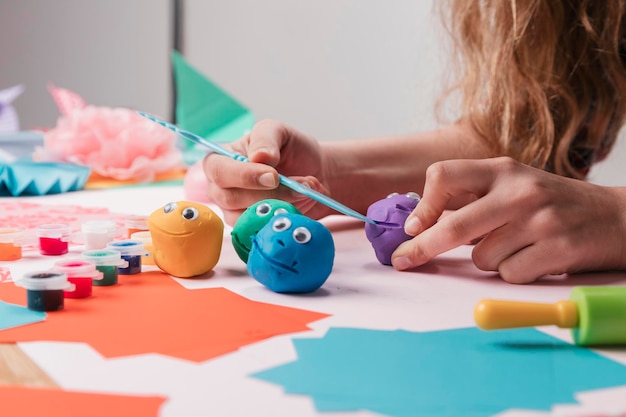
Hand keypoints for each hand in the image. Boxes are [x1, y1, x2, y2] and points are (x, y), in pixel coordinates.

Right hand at [203, 119, 331, 224]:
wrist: (314, 172)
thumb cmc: (291, 150)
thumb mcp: (279, 132)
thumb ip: (266, 138)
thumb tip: (258, 157)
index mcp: (220, 159)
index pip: (219, 171)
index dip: (244, 176)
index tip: (274, 176)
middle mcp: (220, 188)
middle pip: (231, 198)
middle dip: (270, 193)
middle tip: (299, 185)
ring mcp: (233, 211)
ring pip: (247, 218)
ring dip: (281, 206)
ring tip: (304, 192)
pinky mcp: (250, 228)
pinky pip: (260, 231)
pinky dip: (283, 219)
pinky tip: (299, 207)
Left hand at [391, 157, 625, 282]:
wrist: (615, 217)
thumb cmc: (551, 204)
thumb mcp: (512, 186)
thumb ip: (473, 198)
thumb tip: (422, 224)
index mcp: (502, 169)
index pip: (444, 175)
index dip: (423, 205)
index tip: (413, 227)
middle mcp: (519, 190)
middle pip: (455, 226)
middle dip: (423, 248)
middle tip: (403, 260)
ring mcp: (540, 219)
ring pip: (482, 258)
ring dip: (489, 260)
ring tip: (517, 245)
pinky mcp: (557, 249)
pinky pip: (509, 275)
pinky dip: (514, 273)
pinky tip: (534, 258)